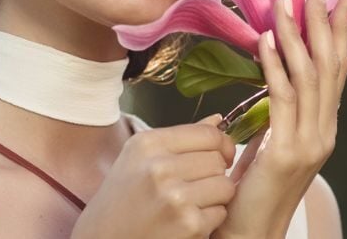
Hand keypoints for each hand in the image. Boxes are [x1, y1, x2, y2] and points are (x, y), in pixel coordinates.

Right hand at [72, 114, 238, 238]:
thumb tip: (218, 120)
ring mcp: (175, 197)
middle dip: (214, 173)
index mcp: (147, 144)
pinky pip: (220, 212)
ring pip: (225, 186)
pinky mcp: (188, 225)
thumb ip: (179, 139)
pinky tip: (186, 221)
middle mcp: (159, 167)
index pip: (208, 134)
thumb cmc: (121, 201)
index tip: (219, 155)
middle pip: (218, 160)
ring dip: (215, 197)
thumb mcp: (138, 160)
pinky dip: (209, 219)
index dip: (221, 145)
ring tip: (191, 203)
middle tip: (195, 185)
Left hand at [215, 0, 346, 238]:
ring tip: (284, 2)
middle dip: (324, 22)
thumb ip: (279, 114)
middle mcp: (325, 132)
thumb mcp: (271, 145)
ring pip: (308, 76)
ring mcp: (310, 142)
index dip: (341, 32)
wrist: (250, 233)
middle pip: (331, 66)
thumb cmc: (252, 190)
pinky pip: (282, 100)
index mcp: (324, 127)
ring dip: (295, 35)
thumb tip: (273, 75)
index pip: (338, 70)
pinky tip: (263, 41)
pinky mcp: (286, 152)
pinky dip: (274, 66)